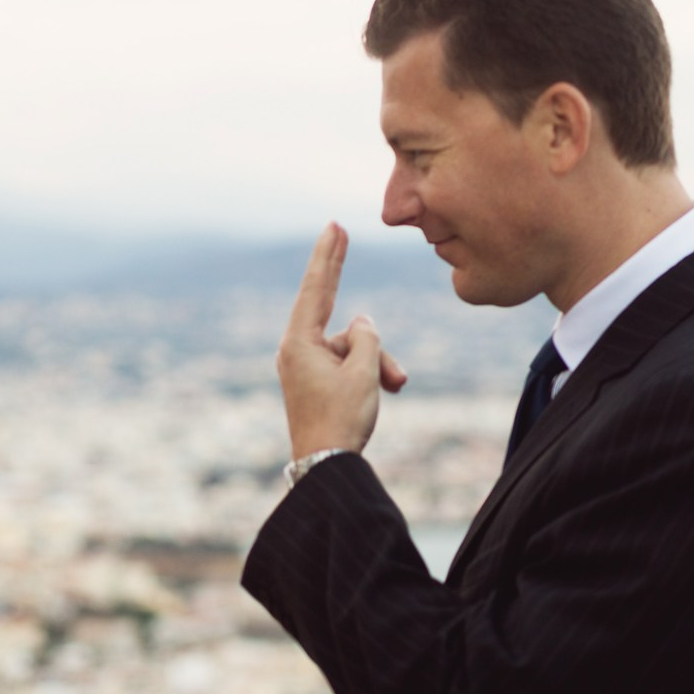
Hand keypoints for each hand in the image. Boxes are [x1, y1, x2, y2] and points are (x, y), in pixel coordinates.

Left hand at [278, 223, 408, 458]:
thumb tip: (361, 323)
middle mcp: (297, 350)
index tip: (333, 227)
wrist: (326, 467)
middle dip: (337, 271)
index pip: (316, 288)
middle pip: (326, 304)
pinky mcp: (315, 382)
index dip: (328, 256)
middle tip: (339, 229)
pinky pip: (347, 364)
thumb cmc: (342, 419)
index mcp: (300, 343)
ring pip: (351, 346)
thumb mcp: (364, 372)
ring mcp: (305, 366)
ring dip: (378, 361)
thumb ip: (367, 338)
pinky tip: (387, 389)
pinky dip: (369, 373)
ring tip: (396, 385)